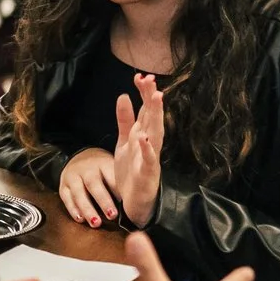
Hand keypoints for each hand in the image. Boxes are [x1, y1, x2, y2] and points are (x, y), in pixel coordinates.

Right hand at [58, 147, 119, 230]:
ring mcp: (73, 176)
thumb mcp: (112, 169)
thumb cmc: (103, 171)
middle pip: (94, 184)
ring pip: (78, 192)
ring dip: (87, 209)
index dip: (118, 190)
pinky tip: (80, 219)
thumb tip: (134, 206)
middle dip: (103, 201)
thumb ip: (120, 184)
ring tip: (96, 223)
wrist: (80, 158)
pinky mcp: (63, 185)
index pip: (111, 176)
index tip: (127, 204)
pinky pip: (66, 197)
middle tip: (112, 215)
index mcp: (103, 163)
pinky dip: (73, 209)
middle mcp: (86, 168)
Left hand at [110, 73, 165, 227]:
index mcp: (143, 135)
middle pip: (152, 118)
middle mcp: (149, 144)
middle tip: (151, 79)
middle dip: (152, 99)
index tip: (141, 76)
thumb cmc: (131, 172)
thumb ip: (125, 120)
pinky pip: (149, 161)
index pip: (145, 110)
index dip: (144, 93)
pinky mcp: (147, 175)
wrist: (135, 204)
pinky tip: (144, 138)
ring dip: (156, 117)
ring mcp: (150, 159)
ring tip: (156, 99)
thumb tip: (123, 95)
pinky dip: (147, 150)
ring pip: (155, 135)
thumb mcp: (124, 142)